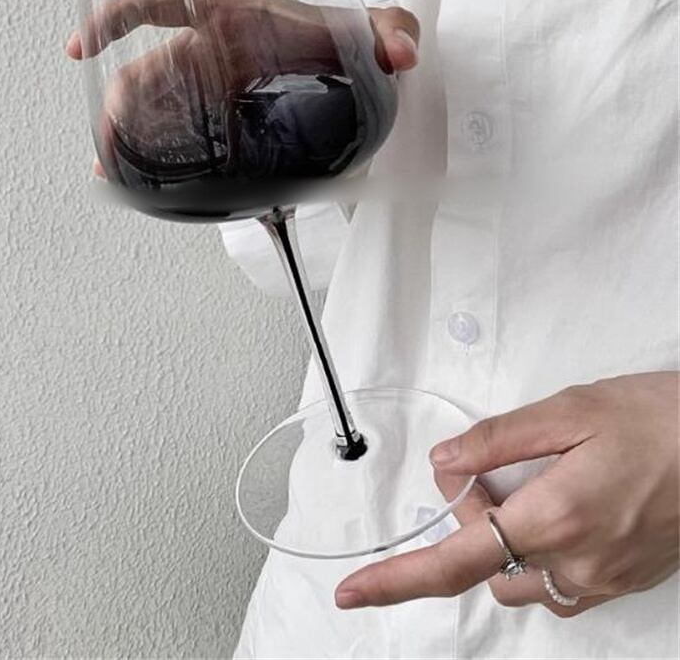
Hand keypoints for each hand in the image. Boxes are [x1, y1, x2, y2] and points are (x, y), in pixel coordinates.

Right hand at [64, 0, 418, 175]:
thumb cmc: (345, 31)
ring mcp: (209, 78)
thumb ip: (392, 30)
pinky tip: (141, 178)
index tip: (80, 48)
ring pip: (153, 104)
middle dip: (118, 107)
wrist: (349, 56)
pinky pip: (176, 126)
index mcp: (226, 12)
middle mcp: (209, 43)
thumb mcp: (368, 27)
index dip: (111, 18)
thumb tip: (402, 53)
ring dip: (128, 134)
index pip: (155, 1)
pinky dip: (154, 148)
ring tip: (113, 170)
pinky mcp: (218, 109)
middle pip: (145, 70)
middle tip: (108, 148)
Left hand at [335, 372, 678, 616]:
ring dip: (501, 542)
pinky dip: (537, 555)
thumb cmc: (659, 419)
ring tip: (523, 488)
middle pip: (484, 563)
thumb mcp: (571, 410)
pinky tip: (556, 513)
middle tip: (483, 470)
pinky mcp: (624, 583)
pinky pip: (558, 586)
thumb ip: (498, 440)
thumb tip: (443, 463)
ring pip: (519, 579)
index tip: (352, 591)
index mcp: (555, 516)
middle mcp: (576, 562)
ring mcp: (603, 581)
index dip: (397, 579)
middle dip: (467, 521)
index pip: (455, 559)